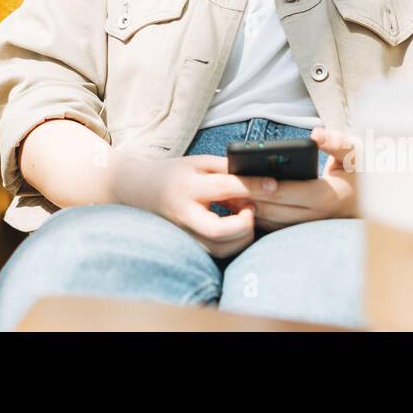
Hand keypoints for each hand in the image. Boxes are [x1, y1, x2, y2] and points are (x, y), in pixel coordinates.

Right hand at [110, 152, 258, 258]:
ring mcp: (184, 233)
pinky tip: (236, 224)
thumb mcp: (197, 161)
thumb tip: (257, 176)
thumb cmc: (172, 173)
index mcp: (187, 186)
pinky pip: (217, 250)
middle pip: (219, 231)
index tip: (274, 185)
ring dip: (242, 235)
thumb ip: (226, 168)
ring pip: (220, 248)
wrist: (139, 190)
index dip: (253, 186)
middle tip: (252, 210)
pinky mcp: (188, 244)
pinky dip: (233, 240)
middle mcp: (184, 213)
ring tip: (245, 214)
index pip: (225, 187)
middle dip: (244, 225)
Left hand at [219, 127, 358, 232]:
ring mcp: (307, 228)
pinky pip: (274, 228)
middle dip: (249, 199)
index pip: (289, 194)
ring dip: (249, 211)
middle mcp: (316, 217)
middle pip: (274, 210)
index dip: (266, 187)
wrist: (367, 199)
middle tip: (226, 186)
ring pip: (271, 223)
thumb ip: (335, 141)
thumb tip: (315, 134)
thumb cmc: (357, 171)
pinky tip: (240, 204)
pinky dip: (256, 218)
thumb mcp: (353, 152)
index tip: (247, 179)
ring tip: (227, 195)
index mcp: (326, 197)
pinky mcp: (301, 231)